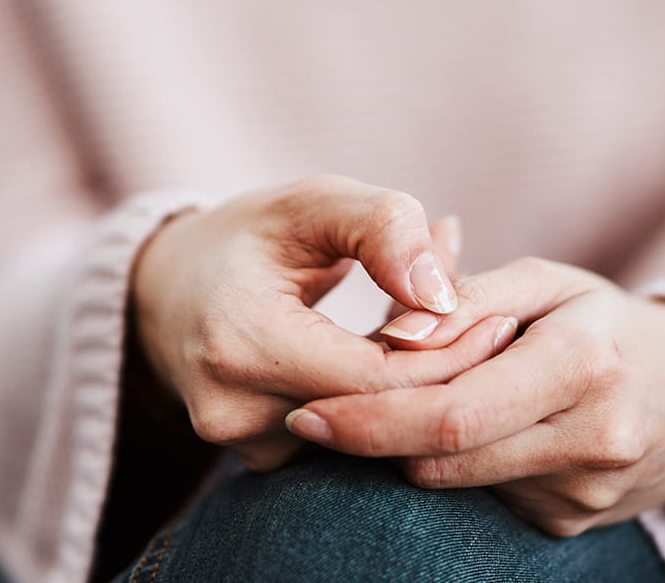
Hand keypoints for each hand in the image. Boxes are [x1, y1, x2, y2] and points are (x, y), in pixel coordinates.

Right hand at [132, 175, 506, 470]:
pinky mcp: (256, 462)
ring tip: (443, 338)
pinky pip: (343, 444)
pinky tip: (395, 365)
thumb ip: (384, 230)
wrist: (165, 292)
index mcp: (241, 341)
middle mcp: (233, 411)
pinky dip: (379, 407)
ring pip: (367, 438)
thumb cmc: (247, 237)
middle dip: (443, 377)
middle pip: (379, 417)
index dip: (449, 355)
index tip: (499, 321)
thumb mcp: (313, 203)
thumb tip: (443, 299)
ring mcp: (241, 446)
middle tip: (494, 331)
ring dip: (413, 393)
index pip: (379, 379)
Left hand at [286, 257, 664, 534]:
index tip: (306, 414)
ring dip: (414, 446)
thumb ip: (465, 298)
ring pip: (453, 482)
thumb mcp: (544, 282)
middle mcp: (591, 441)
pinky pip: (480, 497)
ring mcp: (582, 495)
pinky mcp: (569, 523)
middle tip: (320, 415)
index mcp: (584, 365)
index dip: (368, 420)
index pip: (451, 415)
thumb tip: (392, 336)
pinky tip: (472, 428)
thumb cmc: (604, 322)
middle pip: (442, 460)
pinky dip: (456, 463)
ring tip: (422, 398)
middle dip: (372, 438)